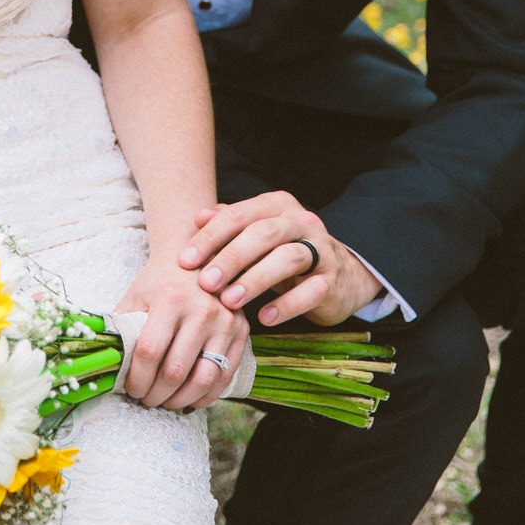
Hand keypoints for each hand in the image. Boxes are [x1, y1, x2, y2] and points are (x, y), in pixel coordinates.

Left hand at [113, 259, 250, 410]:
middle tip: (145, 400)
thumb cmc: (159, 282)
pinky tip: (189, 398)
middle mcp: (203, 309)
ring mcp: (226, 321)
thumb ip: (121, 329)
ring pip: (204, 380)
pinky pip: (225, 376)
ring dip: (181, 400)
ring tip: (166, 401)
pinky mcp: (242, 331)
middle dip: (155, 395)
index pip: (149, 352)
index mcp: (171, 298)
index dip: (136, 379)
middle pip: (175, 371)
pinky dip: (206, 396)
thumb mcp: (135, 297)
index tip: (130, 389)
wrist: (197, 257)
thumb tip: (108, 366)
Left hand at [178, 191, 380, 326]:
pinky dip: (286, 305)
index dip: (211, 236)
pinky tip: (263, 318)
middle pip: (263, 233)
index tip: (186, 260)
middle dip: (231, 257)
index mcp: (276, 205)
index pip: (239, 215)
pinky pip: (311, 291)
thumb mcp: (256, 235)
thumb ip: (229, 224)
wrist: (338, 275)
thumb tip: (198, 217)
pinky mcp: (332, 280)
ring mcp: (322, 249)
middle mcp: (301, 221)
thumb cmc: (282, 252)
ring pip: (288, 258)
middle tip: (205, 282)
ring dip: (256, 280)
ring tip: (230, 301)